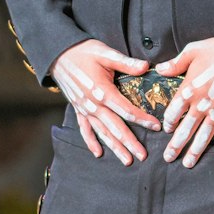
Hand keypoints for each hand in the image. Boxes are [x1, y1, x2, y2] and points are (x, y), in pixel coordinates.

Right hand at [51, 40, 157, 164]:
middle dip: (130, 143)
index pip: (127, 110)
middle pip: (115, 128)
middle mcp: (93, 104)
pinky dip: (91, 142)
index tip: (156, 127)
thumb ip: (126, 62)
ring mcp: (84, 109)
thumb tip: (146, 66)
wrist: (58, 54)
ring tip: (127, 160)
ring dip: (115, 147)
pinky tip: (98, 153)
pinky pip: (84, 129)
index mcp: (103, 91)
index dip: (143, 119)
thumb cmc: (83, 52)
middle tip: (143, 156)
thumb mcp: (105, 53)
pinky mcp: (78, 109)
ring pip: (102, 132)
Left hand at [156, 37, 213, 167]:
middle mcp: (201, 104)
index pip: (173, 112)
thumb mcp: (193, 51)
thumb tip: (160, 69)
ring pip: (204, 136)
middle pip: (185, 129)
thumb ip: (175, 63)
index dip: (168, 123)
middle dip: (176, 146)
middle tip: (169, 158)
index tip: (167, 129)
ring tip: (188, 164)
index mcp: (188, 89)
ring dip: (195, 151)